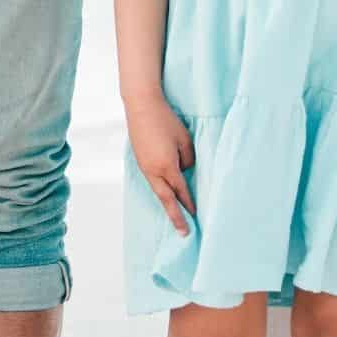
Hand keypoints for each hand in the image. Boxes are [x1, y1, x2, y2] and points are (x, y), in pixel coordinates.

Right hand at [125, 93, 197, 234]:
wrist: (141, 104)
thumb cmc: (166, 120)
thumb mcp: (184, 139)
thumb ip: (187, 159)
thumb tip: (183, 170)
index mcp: (166, 166)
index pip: (181, 191)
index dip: (189, 204)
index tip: (196, 216)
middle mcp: (153, 170)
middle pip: (165, 199)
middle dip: (175, 216)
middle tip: (184, 232)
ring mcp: (144, 166)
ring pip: (157, 190)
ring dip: (166, 203)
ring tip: (175, 216)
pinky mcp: (140, 159)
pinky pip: (151, 180)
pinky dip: (159, 190)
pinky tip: (164, 192)